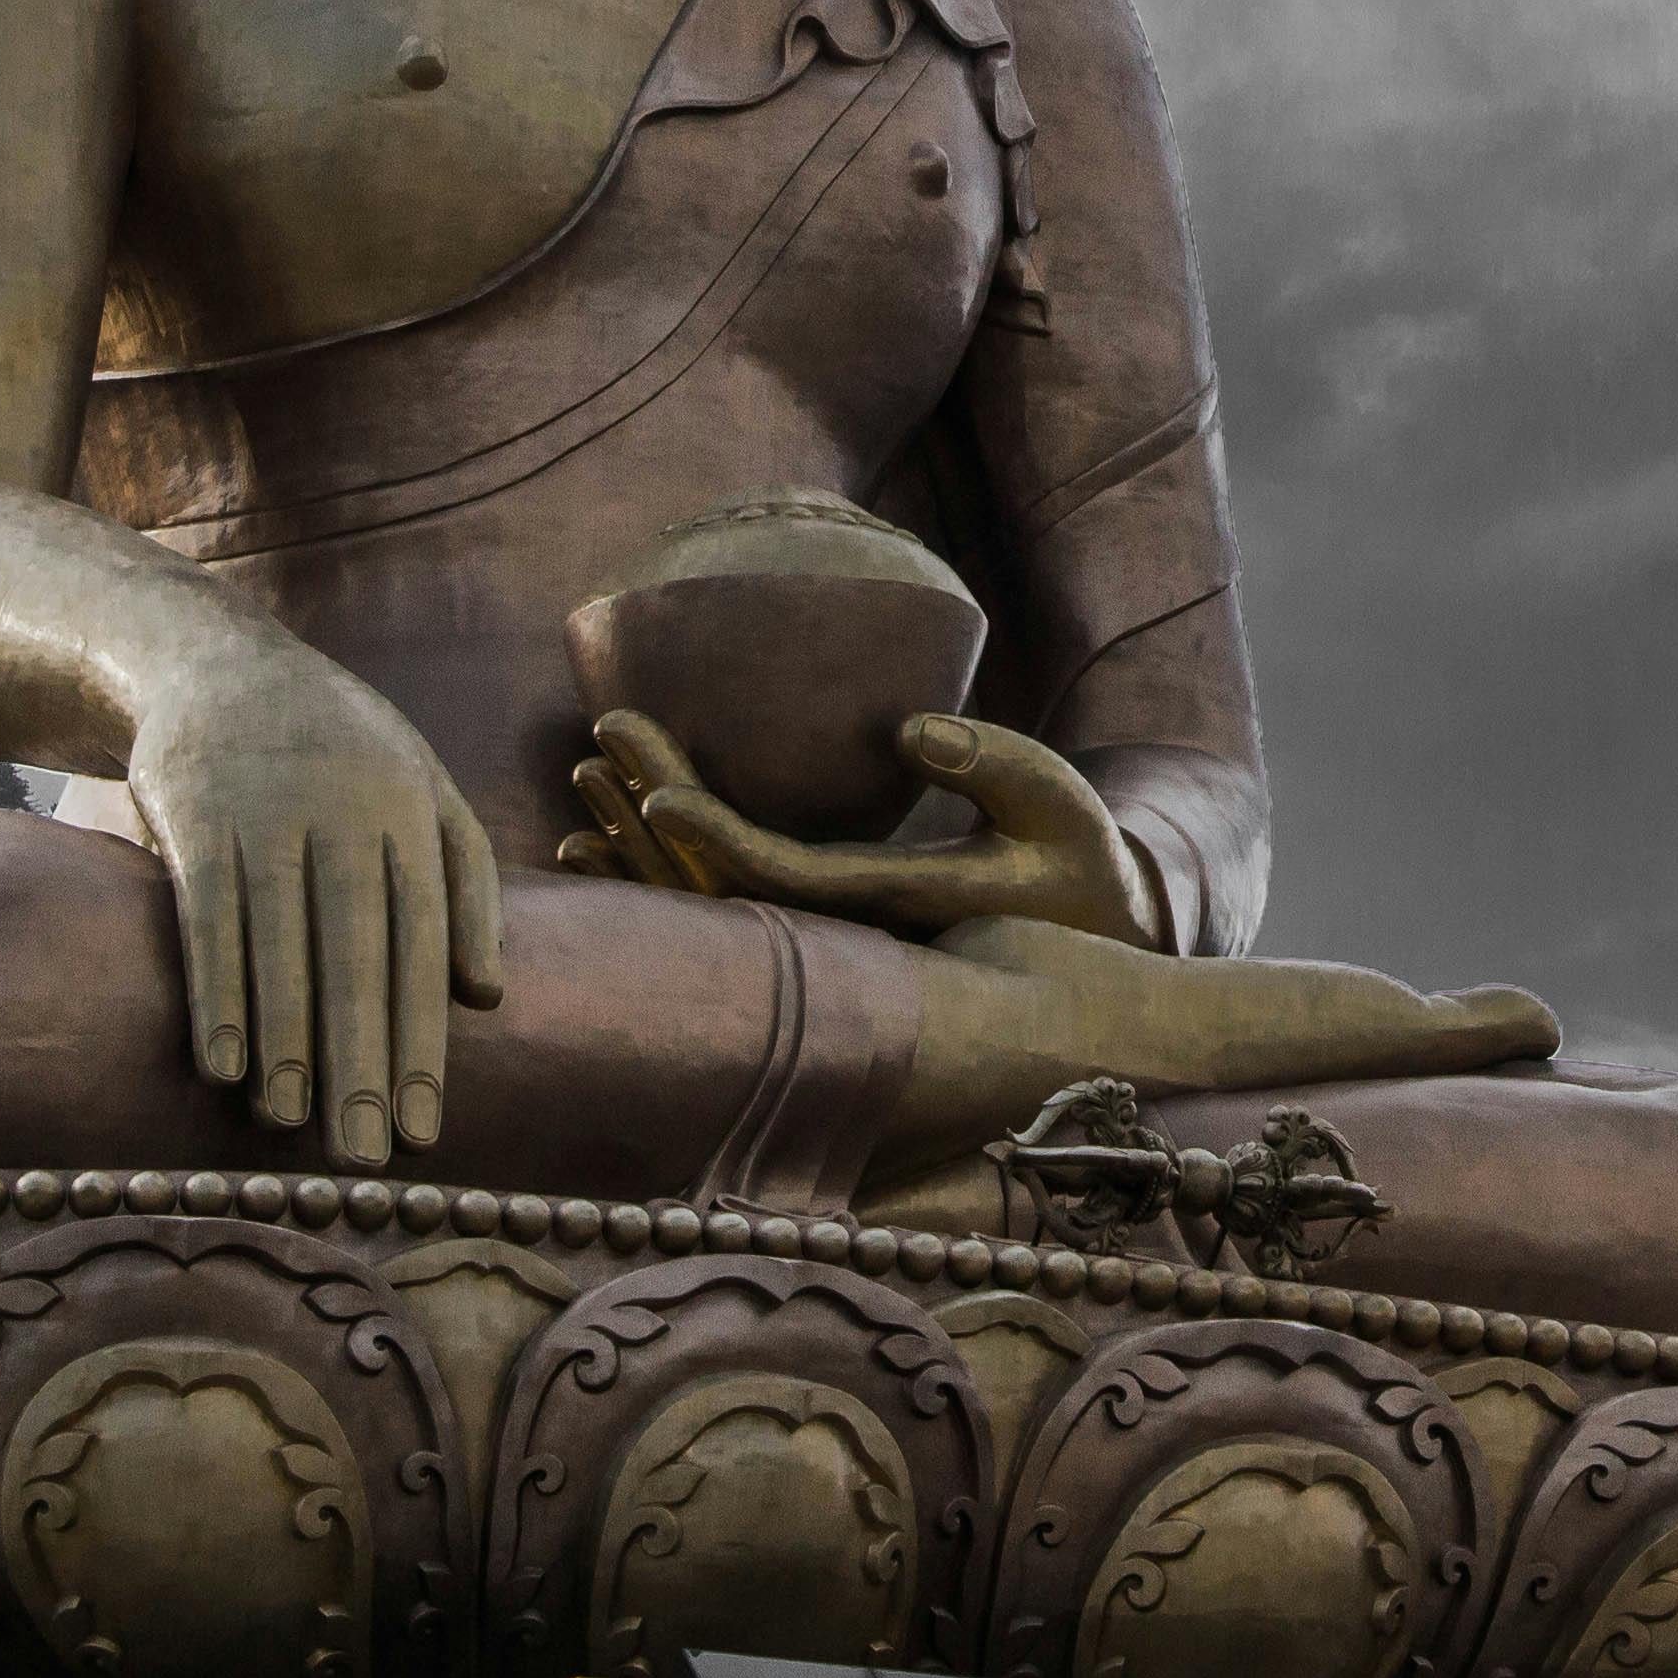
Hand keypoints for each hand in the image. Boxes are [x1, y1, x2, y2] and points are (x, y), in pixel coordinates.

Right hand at [122, 639, 508, 1166]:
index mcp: (410, 811)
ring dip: (286, 1039)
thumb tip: (489, 997)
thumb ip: (464, 884)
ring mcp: (266, 811)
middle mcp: (344, 812)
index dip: (423, 1039)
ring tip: (292, 1123)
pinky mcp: (192, 815)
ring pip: (281, 943)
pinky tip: (223, 1063)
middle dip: (363, 1060)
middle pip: (358, 953)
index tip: (423, 1129)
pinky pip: (207, 917)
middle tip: (365, 1157)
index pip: (424, 942)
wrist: (214, 659)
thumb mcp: (422, 786)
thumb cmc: (340, 746)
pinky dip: (217, 991)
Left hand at [560, 711, 1167, 949]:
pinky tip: (614, 829)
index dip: (712, 840)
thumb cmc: (1078, 862)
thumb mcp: (1054, 800)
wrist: (1090, 947)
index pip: (780, 879)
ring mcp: (827, 930)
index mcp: (893, 905)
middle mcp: (842, 931)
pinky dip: (667, 863)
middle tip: (604, 734)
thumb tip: (908, 730)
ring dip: (644, 839)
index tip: (652, 793)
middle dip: (654, 812)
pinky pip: (726, 895)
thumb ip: (992, 763)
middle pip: (722, 884)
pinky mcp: (823, 918)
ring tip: (587, 771)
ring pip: (711, 897)